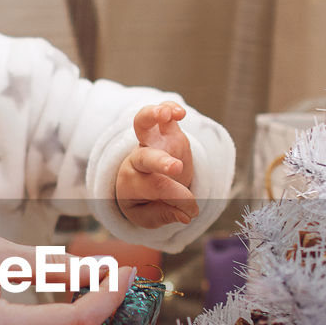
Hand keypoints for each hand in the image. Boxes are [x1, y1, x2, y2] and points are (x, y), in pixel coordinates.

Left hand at [116, 102, 197, 228]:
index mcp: (132, 183)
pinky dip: (168, 108)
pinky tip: (180, 112)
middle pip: (145, 157)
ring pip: (143, 124)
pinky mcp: (162, 131)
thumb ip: (165, 215)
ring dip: (153, 116)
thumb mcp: (147, 216)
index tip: (193, 211)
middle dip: (162, 162)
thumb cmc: (143, 201)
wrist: (137, 184)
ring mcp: (150, 143)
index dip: (179, 199)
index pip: (157, 188)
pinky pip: (161, 116)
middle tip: (176, 168)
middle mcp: (138, 161)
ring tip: (167, 114)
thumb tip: (186, 215)